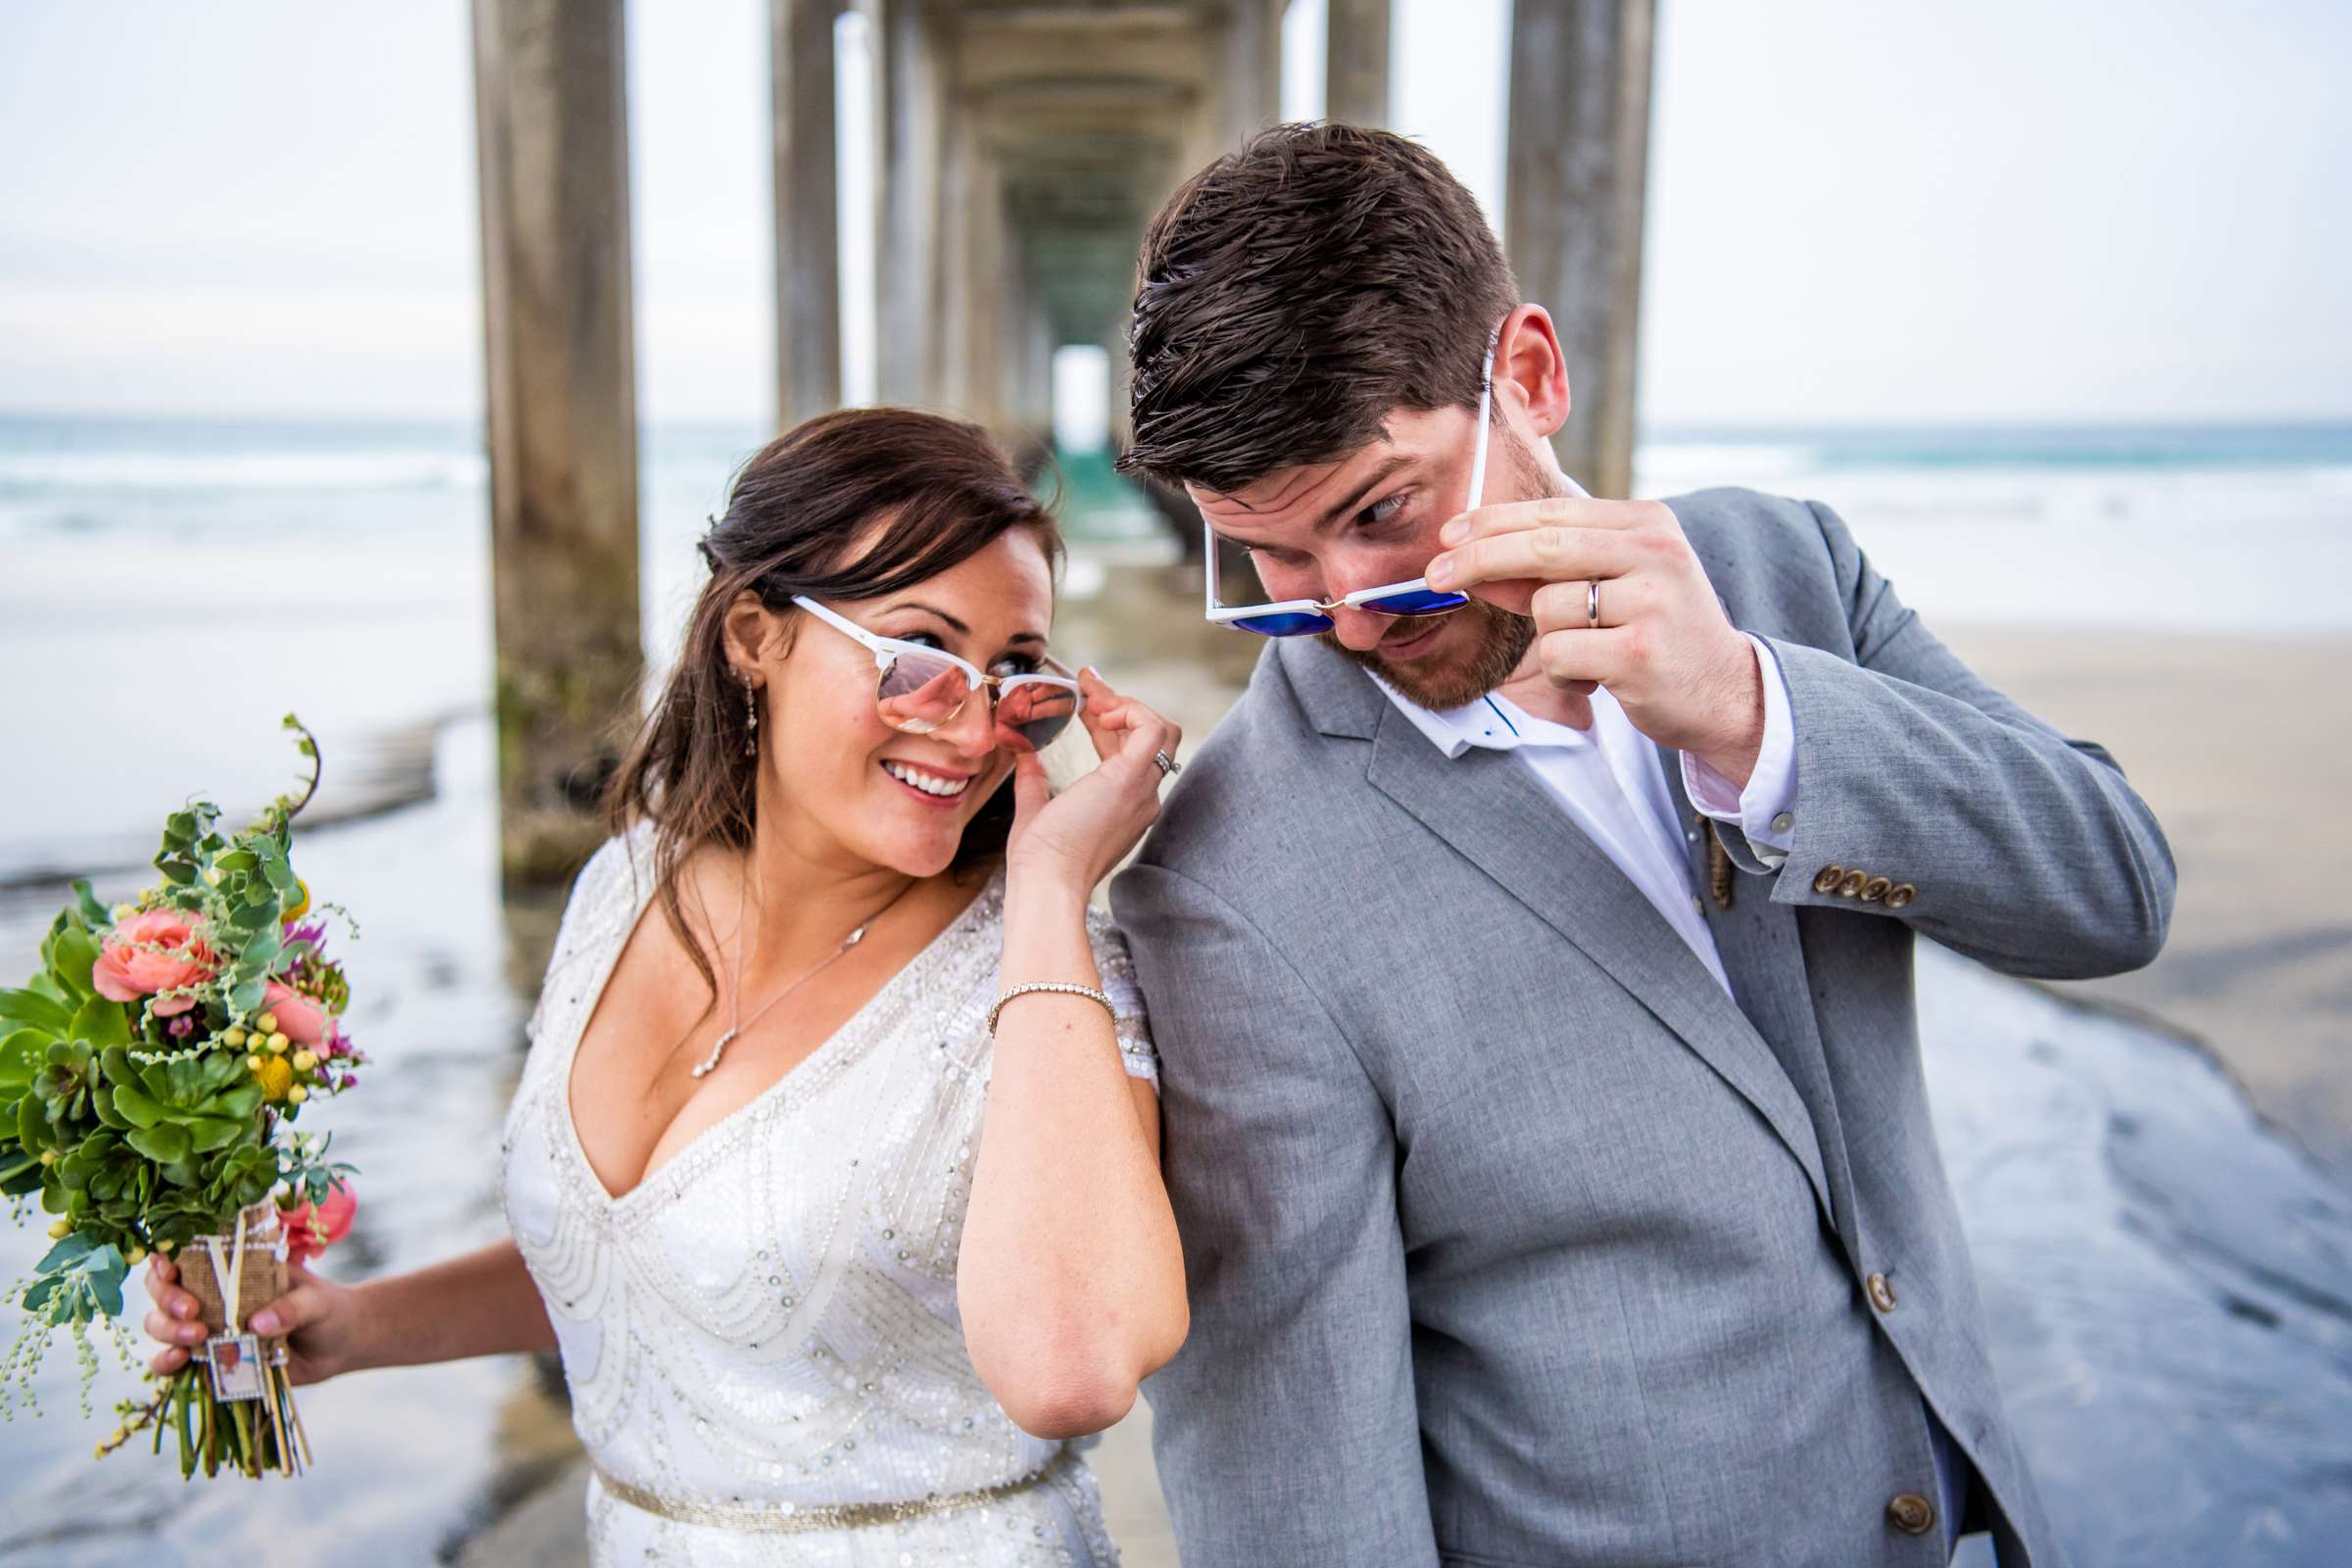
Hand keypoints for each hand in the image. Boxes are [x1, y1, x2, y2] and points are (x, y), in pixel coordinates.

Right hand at [143, 1251, 366, 1386]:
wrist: (340, 1345)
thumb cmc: (326, 1308)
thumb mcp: (316, 1300)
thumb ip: (292, 1308)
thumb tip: (258, 1324)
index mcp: (232, 1267)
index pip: (183, 1256)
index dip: (164, 1260)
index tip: (170, 1270)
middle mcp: (210, 1295)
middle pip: (163, 1292)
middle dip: (167, 1299)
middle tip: (190, 1310)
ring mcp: (206, 1328)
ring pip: (161, 1327)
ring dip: (168, 1331)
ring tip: (197, 1337)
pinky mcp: (209, 1360)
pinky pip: (174, 1364)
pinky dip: (166, 1364)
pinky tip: (178, 1361)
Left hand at [1004, 668, 1180, 894]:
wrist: (1046, 884)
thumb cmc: (1040, 863)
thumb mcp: (1034, 812)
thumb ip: (1033, 783)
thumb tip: (1023, 755)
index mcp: (1125, 807)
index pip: (1129, 751)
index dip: (1110, 720)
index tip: (1084, 699)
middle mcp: (1142, 798)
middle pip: (1149, 736)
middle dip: (1119, 703)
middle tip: (1087, 684)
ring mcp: (1141, 790)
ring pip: (1160, 730)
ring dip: (1126, 704)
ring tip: (1091, 697)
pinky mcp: (1129, 780)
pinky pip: (1152, 729)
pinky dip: (1131, 710)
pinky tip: (1098, 710)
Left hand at [1426, 496, 1764, 784]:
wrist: (1726, 692)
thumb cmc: (1656, 632)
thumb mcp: (1613, 586)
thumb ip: (1547, 572)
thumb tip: (1469, 564)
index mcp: (1647, 523)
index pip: (1553, 512)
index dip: (1492, 523)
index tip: (1447, 536)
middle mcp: (1654, 552)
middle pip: (1540, 547)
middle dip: (1477, 560)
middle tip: (1433, 575)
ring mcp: (1651, 601)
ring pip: (1547, 609)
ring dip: (1550, 640)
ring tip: (1591, 653)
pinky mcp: (1640, 652)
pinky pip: (1560, 654)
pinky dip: (1565, 673)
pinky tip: (1600, 678)